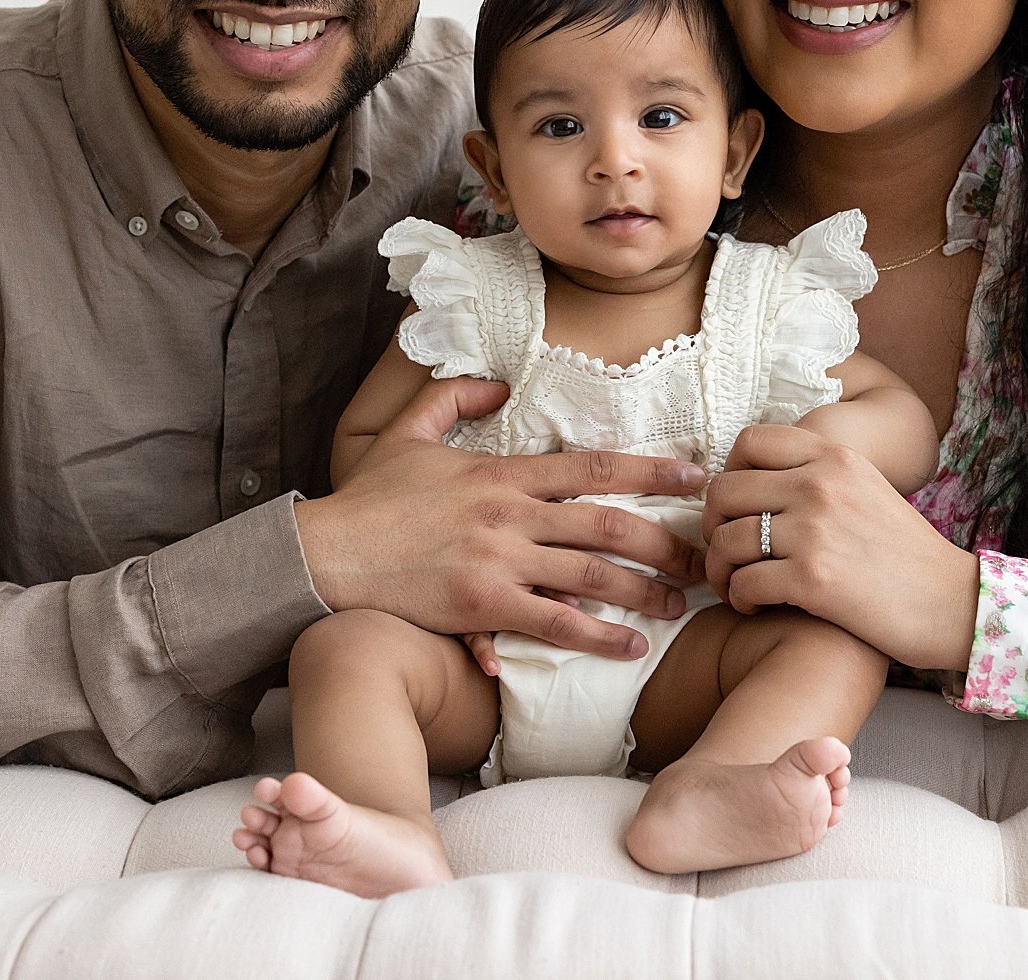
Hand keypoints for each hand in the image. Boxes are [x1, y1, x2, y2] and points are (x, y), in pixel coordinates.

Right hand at [298, 377, 708, 659]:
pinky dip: (596, 636)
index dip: (651, 470)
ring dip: (643, 592)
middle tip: (701, 556)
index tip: (695, 475)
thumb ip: (454, 397)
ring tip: (677, 605)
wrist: (327, 555)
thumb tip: (498, 380)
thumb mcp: (407, 433)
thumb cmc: (367, 500)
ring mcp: (499, 563)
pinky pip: (554, 625)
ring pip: (591, 577)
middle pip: (607, 525)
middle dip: (663, 541)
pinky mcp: (483, 607)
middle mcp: (511, 516)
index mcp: (501, 473)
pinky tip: (628, 646)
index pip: (593, 466)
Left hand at [701, 424, 979, 672]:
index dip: (728, 473)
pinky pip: (743, 583)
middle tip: (725, 551)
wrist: (951, 603)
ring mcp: (814, 530)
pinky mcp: (812, 578)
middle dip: (712, 525)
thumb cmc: (905, 554)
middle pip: (724, 490)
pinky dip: (738, 599)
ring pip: (725, 539)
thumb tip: (756, 480)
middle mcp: (820, 484)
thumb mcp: (866, 488)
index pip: (750, 441)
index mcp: (834, 456)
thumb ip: (817, 475)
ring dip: (720, 568)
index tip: (735, 506)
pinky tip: (752, 606)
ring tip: (734, 584)